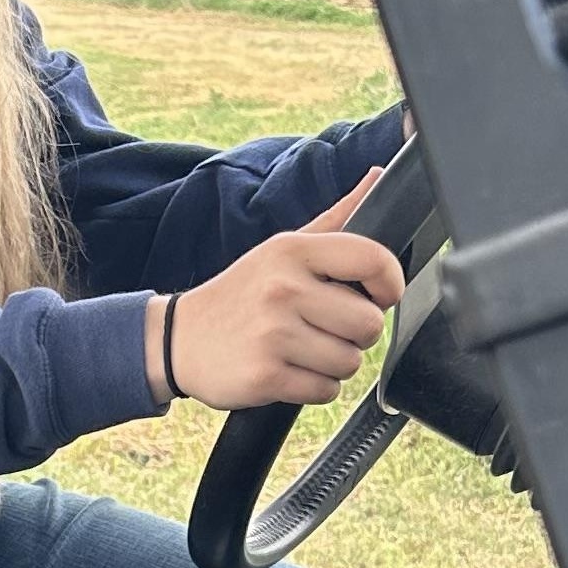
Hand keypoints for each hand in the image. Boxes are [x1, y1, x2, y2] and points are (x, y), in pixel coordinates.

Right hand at [169, 175, 404, 409]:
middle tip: (324, 329)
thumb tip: (377, 177)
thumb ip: (335, 218)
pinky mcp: (265, 375)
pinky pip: (325, 390)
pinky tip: (289, 370)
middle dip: (355, 335)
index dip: (390, 284)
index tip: (377, 296)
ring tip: (302, 350)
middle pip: (369, 324)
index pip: (374, 259)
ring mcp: (273, 334)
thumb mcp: (280, 249)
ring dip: (333, 364)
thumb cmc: (240, 295)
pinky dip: (313, 387)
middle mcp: (283, 289)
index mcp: (292, 252)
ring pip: (350, 362)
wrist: (178, 339)